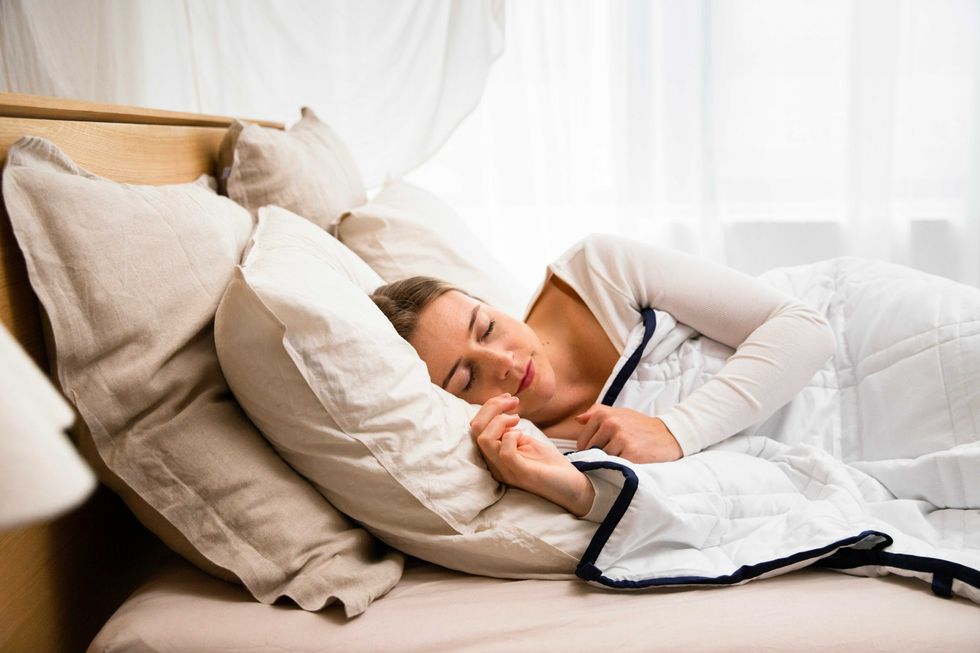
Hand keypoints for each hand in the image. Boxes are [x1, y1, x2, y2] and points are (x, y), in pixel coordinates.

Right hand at [470, 394, 594, 516]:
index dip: (489, 407)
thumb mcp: (527, 443)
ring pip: (485, 440)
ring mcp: (507, 471)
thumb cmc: (551, 466)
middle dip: (492, 408)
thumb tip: (503, 415)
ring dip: (500, 420)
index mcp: (495, 456)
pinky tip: (523, 433)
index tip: (508, 398)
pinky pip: (505, 452)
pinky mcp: (521, 474)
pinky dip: (512, 436)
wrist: (574, 489)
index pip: (476, 428)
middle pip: (476, 431)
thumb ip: (511, 433)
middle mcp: (496, 465)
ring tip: (517, 418)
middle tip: (512, 401)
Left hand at [575, 404, 681, 462]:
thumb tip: (577, 420)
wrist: (669, 435)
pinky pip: (614, 465)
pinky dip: (619, 468)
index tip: (603, 452)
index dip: (590, 451)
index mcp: (603, 415)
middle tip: (615, 456)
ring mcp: (620, 438)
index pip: (582, 442)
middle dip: (599, 458)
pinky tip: (628, 463)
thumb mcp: (620, 413)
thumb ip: (597, 413)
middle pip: (590, 452)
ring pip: (601, 460)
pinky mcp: (630, 453)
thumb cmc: (641, 426)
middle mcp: (610, 424)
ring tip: (622, 459)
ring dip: (609, 463)